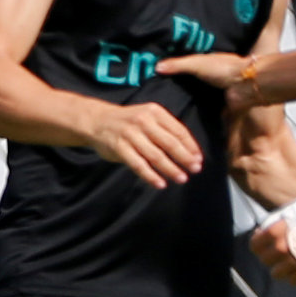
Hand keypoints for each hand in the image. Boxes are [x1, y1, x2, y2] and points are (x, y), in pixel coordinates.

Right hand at [87, 102, 203, 187]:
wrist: (97, 120)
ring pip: (156, 156)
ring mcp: (131, 135)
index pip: (179, 131)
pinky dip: (150, 176)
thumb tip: (191, 152)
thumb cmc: (130, 122)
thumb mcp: (149, 117)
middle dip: (185, 158)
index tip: (198, 159)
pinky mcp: (119, 147)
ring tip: (182, 178)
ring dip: (171, 169)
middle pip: (170, 143)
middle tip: (196, 169)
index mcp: (155, 112)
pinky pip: (138, 164)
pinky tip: (160, 184)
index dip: (191, 147)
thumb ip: (166, 130)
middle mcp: (144, 121)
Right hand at [159, 51, 263, 120]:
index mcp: (207, 67)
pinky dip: (199, 117)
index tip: (158, 83)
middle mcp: (212, 82)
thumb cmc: (223, 69)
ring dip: (190, 107)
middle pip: (193, 89)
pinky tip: (184, 123)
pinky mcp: (221, 111)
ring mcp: (217, 97)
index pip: (187, 71)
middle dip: (181, 94)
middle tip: (160, 104)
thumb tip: (156, 67)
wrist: (245, 85)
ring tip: (168, 116)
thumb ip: (177, 65)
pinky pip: (207, 115)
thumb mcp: (196, 63)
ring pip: (199, 103)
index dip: (175, 76)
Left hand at [251, 216, 295, 286]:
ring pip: (276, 274)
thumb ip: (275, 223)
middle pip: (265, 261)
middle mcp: (284, 247)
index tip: (263, 244)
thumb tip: (262, 232)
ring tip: (286, 263)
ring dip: (279, 269)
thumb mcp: (292, 210)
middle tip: (277, 253)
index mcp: (277, 231)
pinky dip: (293, 277)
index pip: (255, 245)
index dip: (257, 245)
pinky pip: (293, 281)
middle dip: (269, 257)